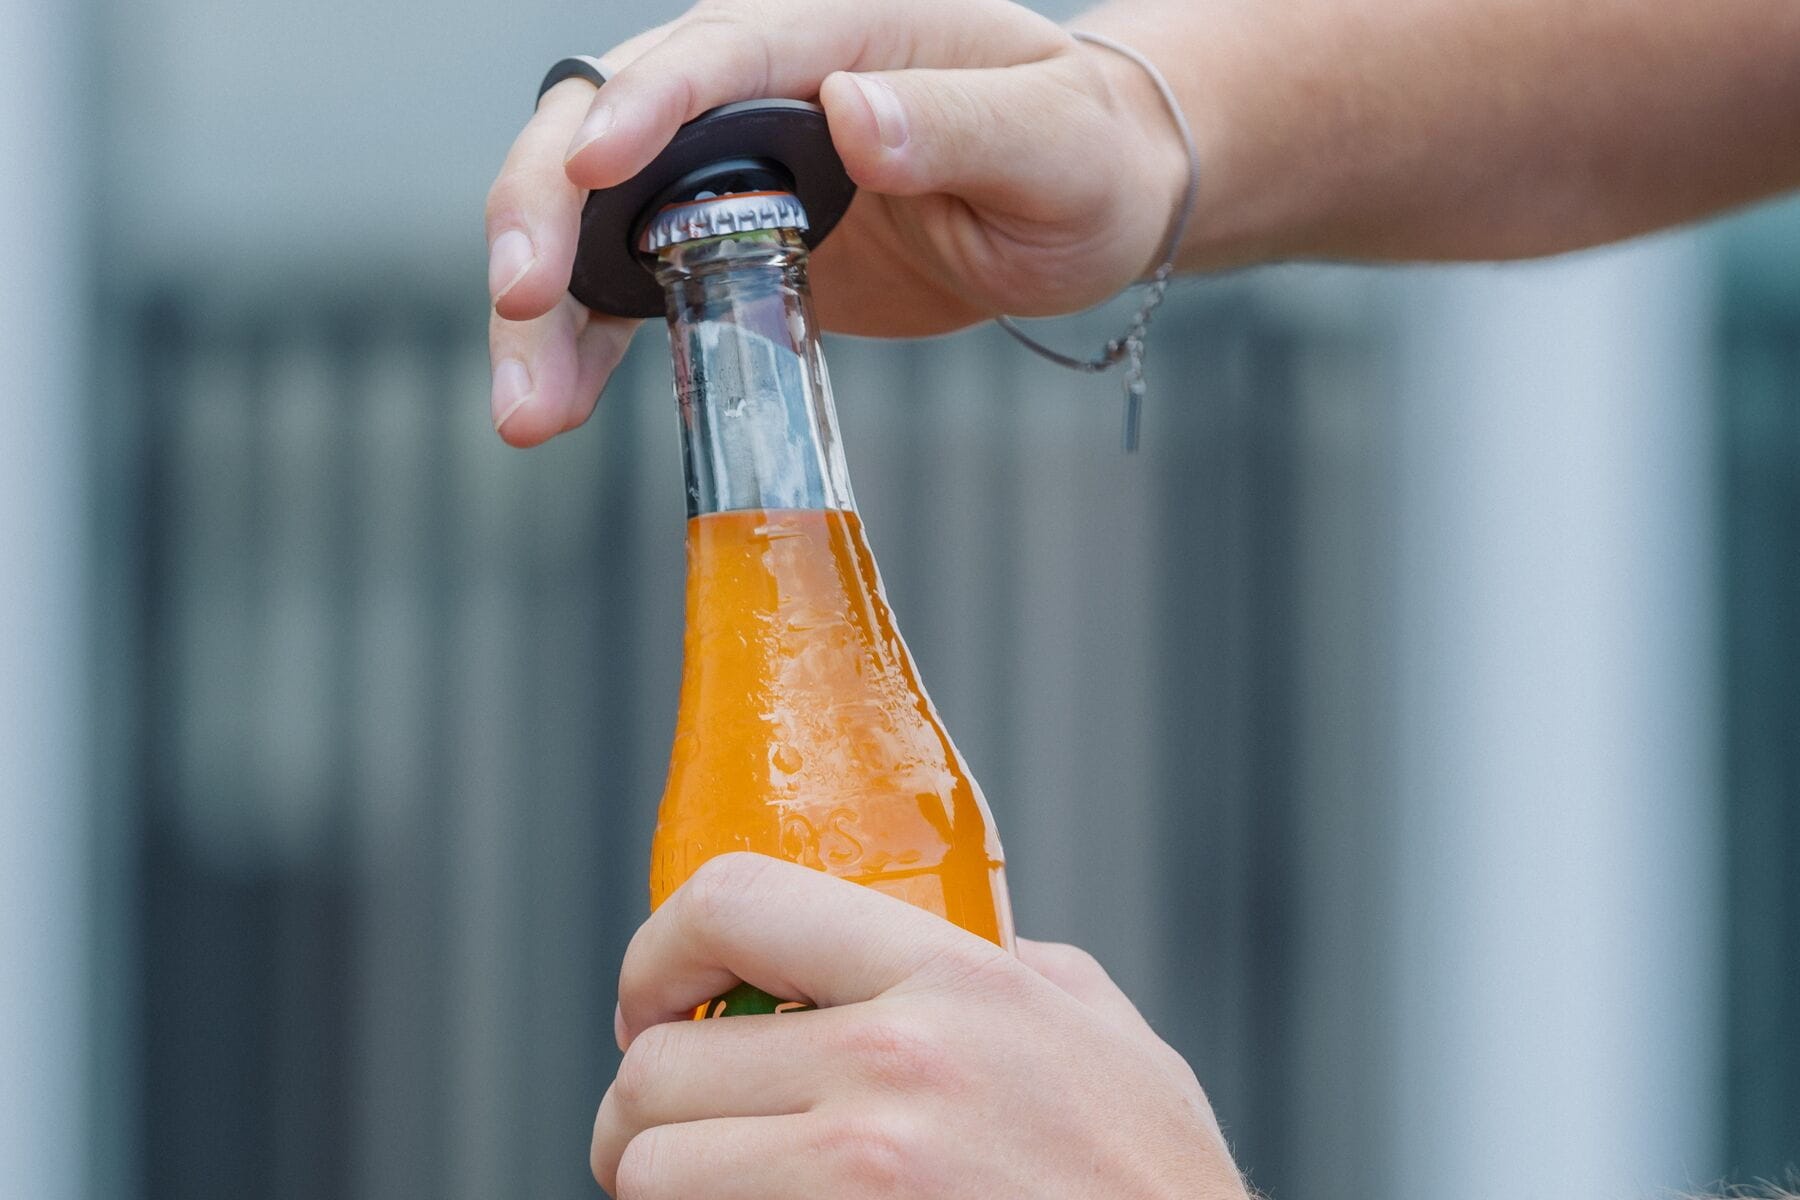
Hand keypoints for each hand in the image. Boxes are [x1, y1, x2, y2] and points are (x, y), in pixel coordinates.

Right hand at [484, 0, 1188, 445]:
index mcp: (835, 28)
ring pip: (593, 214)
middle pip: (607, 124)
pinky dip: (587, 342)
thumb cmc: (1083, 154)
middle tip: (519, 301)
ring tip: (525, 409)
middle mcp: (759, 85)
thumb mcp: (1051, 141)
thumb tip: (850, 116)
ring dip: (544, 304)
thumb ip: (959, 125)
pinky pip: (631, 286)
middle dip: (543, 209)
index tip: (591, 169)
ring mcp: (729, 168)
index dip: (643, 106)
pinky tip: (557, 403)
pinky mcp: (726, 246)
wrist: (1084, 203)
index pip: (717, 50)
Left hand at [588, 853, 1250, 1198]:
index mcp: (954, 976)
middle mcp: (896, 1065)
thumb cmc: (1155, 1188)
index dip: (659, 951)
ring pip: (652, 1171)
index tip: (657, 1002)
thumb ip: (1010, 971)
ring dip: (660, 1186)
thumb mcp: (1101, 1034)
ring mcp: (864, 1177)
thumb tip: (935, 937)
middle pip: (661, 1066)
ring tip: (709, 1192)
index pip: (735, 899)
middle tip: (670, 1134)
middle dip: (645, 1109)